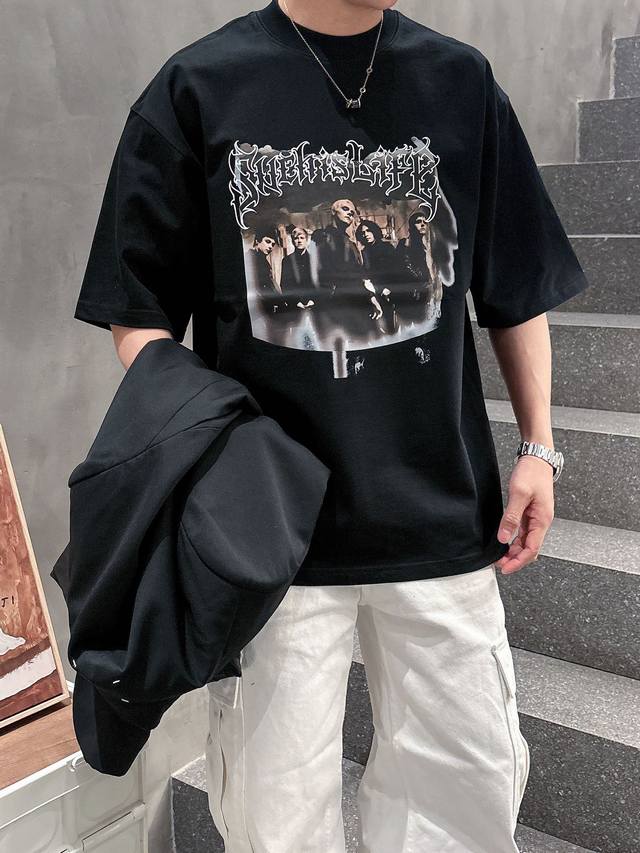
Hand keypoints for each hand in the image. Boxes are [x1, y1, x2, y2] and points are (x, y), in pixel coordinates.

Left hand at [494, 455, 554, 574]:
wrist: (537, 458)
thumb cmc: (532, 473)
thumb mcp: (519, 494)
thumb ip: (511, 517)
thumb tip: (504, 538)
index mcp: (542, 520)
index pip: (532, 550)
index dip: (518, 562)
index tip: (505, 568)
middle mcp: (541, 522)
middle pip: (530, 549)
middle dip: (515, 559)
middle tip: (498, 564)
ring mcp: (536, 518)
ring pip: (526, 542)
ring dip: (514, 551)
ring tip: (499, 556)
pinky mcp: (530, 513)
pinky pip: (523, 532)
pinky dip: (514, 540)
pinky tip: (504, 542)